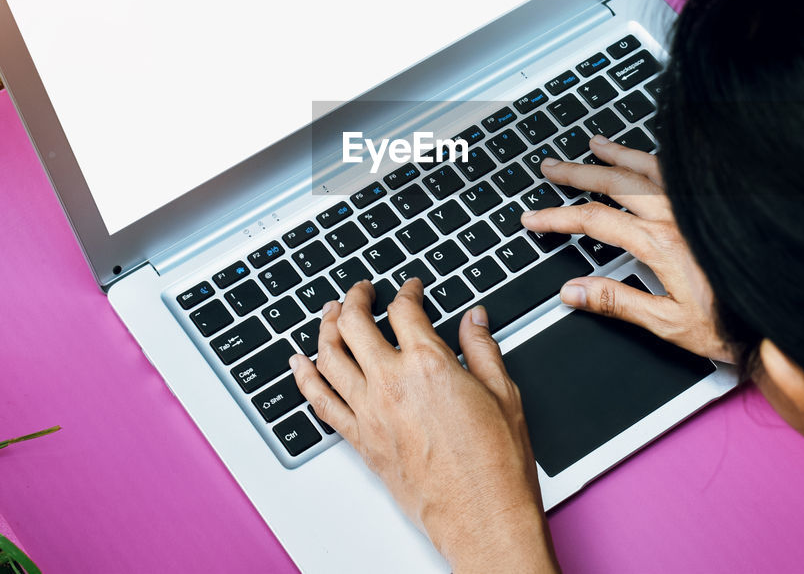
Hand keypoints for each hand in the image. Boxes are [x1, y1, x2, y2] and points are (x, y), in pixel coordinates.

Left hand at [290, 280, 558, 573]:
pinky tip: (300, 364)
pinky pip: (319, 402)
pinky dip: (305, 378)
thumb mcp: (503, 393)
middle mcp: (392, 384)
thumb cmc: (496, 463)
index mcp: (429, 365)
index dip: (406, 290)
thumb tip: (474, 320)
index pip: (404, 310)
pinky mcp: (360, 441)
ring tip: (329, 314)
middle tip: (361, 290)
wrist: (481, 515)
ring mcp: (370, 413)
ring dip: (325, 327)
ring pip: (329, 356)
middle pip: (354, 324)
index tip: (410, 288)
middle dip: (355, 298)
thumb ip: (482, 349)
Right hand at [520, 134, 731, 360]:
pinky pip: (676, 173)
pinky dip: (654, 160)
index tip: (534, 219)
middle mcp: (675, 217)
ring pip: (648, 168)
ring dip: (617, 155)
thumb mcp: (666, 324)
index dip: (558, 217)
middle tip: (551, 167)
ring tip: (594, 144)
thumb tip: (573, 291)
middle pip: (615, 183)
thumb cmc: (729, 324)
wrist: (776, 321)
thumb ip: (616, 303)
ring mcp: (694, 209)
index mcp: (659, 243)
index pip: (594, 221)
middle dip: (577, 173)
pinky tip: (647, 159)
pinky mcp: (711, 210)